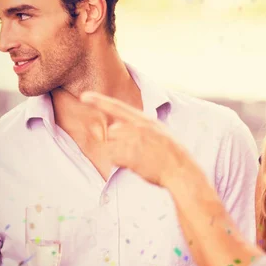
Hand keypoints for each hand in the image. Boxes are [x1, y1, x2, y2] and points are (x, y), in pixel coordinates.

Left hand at [80, 91, 201, 187]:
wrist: (180, 169)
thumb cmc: (170, 154)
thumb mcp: (158, 132)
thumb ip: (138, 127)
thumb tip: (114, 129)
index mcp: (145, 120)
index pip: (117, 107)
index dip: (99, 101)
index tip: (84, 96)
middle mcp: (138, 127)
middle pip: (112, 132)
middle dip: (117, 143)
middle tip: (138, 152)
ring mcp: (134, 140)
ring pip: (111, 146)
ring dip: (120, 154)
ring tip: (139, 159)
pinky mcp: (130, 154)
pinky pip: (114, 158)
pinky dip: (121, 163)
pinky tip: (137, 165)